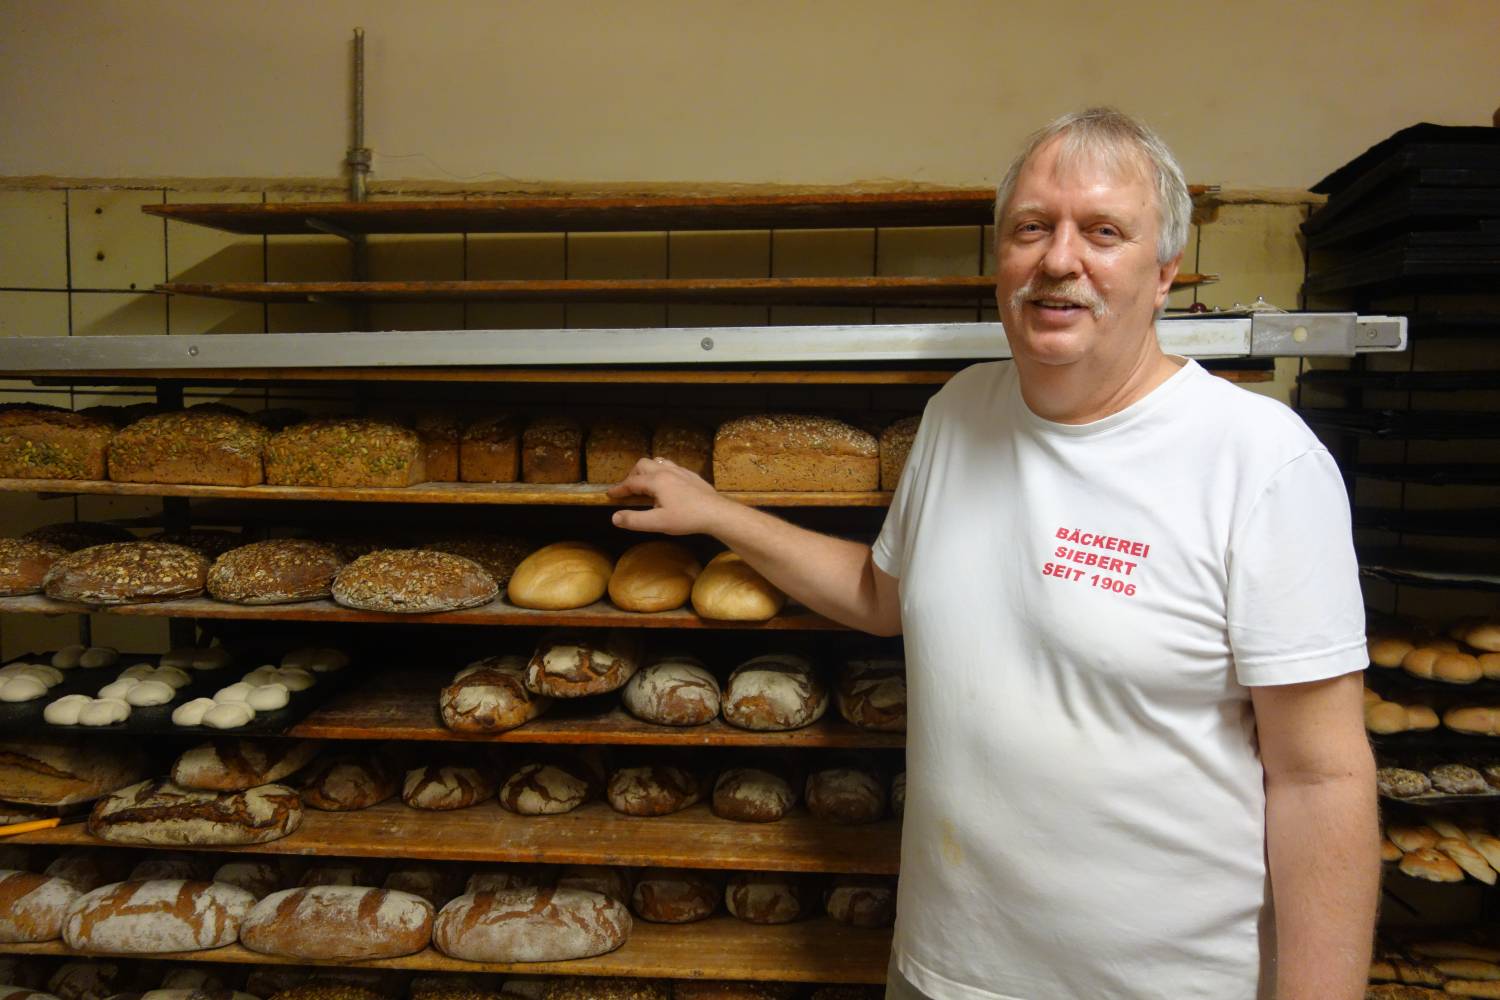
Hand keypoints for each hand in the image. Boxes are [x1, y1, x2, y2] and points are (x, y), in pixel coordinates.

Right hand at [608, 457, 735, 535]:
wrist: (717, 513)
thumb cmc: (687, 518)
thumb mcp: (658, 523)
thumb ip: (634, 520)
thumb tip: (614, 517)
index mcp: (656, 481)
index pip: (631, 482)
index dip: (619, 489)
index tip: (610, 494)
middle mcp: (667, 471)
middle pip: (643, 465)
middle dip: (632, 476)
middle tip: (629, 490)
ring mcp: (681, 471)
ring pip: (659, 462)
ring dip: (648, 471)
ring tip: (646, 485)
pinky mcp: (692, 476)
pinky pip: (672, 467)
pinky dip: (663, 473)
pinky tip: (668, 486)